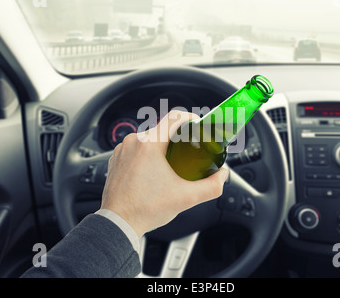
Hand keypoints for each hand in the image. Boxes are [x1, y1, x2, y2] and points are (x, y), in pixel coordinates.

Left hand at [100, 110, 228, 237]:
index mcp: (149, 144)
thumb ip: (211, 186)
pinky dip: (146, 155)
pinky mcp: (116, 159)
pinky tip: (152, 171)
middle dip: (177, 138)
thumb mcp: (186, 198)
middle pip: (161, 129)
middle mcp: (133, 142)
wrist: (119, 223)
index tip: (197, 124)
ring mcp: (122, 150)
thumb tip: (222, 176)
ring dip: (160, 147)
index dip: (190, 118)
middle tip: (188, 151)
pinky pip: (135, 149)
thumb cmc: (145, 209)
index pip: (174, 117)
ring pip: (148, 139)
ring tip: (170, 164)